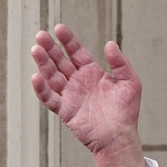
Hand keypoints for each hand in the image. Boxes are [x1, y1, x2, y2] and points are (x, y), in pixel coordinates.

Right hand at [31, 24, 146, 166]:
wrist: (120, 137)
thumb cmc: (127, 112)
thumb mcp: (130, 83)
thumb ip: (121, 63)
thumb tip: (110, 44)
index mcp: (92, 72)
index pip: (76, 52)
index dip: (68, 40)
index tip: (59, 28)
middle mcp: (78, 81)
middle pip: (60, 61)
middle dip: (50, 48)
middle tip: (41, 35)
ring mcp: (70, 95)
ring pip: (52, 76)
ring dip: (43, 63)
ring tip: (36, 50)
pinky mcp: (65, 110)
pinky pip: (50, 98)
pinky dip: (42, 89)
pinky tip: (37, 77)